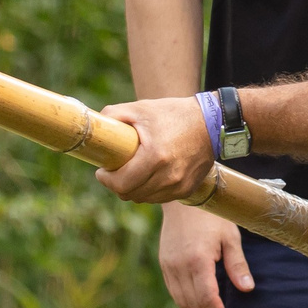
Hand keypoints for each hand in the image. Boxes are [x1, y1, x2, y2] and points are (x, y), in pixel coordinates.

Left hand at [94, 96, 217, 203]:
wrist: (212, 123)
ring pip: (144, 199)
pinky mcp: (187, 190)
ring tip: (132, 172)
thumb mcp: (141, 108)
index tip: (102, 171)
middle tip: (115, 171)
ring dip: (133, 189)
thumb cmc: (173, 113)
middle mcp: (169, 175)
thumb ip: (113, 115)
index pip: (121, 184)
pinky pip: (159, 198)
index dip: (106, 180)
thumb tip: (95, 127)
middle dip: (117, 185)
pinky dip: (150, 190)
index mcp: (155, 156)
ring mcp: (179, 185)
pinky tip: (150, 175)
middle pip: (130, 195)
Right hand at [160, 202, 252, 307]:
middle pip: (193, 305)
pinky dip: (187, 304)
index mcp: (197, 260)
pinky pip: (174, 292)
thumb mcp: (230, 237)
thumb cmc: (212, 215)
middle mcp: (179, 266)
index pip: (207, 299)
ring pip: (181, 302)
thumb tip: (247, 289)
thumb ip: (237, 265)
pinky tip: (200, 307)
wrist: (184, 199)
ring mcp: (169, 266)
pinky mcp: (164, 264)